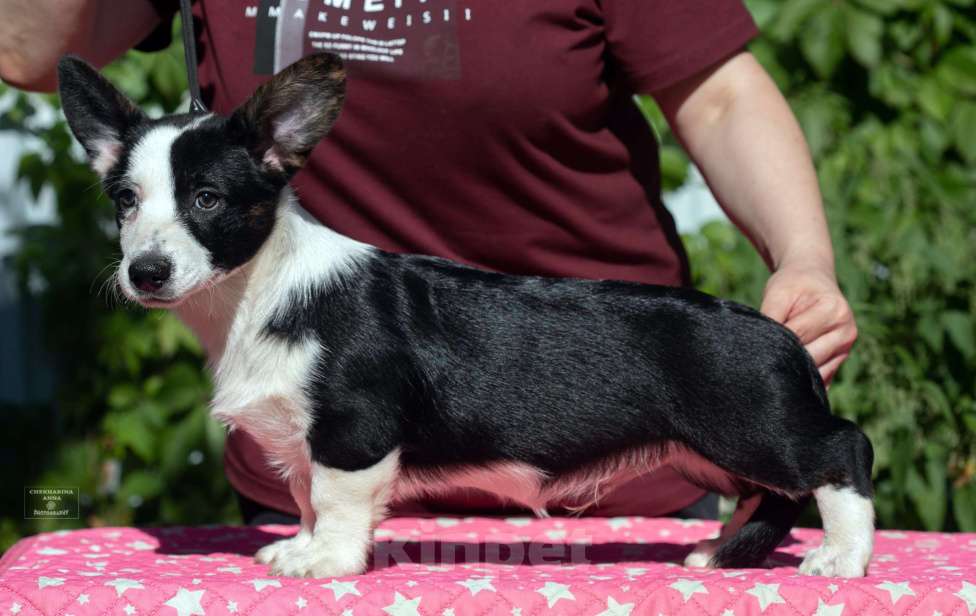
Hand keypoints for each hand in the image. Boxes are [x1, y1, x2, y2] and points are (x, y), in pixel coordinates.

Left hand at [760, 262, 856, 385]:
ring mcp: (846, 348)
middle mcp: (846, 331)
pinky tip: (788, 374)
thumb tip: (759, 345)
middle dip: (783, 360)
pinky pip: (819, 379)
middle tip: (760, 361)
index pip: (797, 336)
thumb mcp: (777, 293)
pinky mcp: (839, 361)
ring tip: (772, 366)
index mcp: (834, 311)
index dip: (774, 342)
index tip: (755, 347)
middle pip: (809, 358)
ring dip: (793, 374)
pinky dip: (802, 379)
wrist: (812, 278)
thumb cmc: (792, 285)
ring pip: (815, 374)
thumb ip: (771, 317)